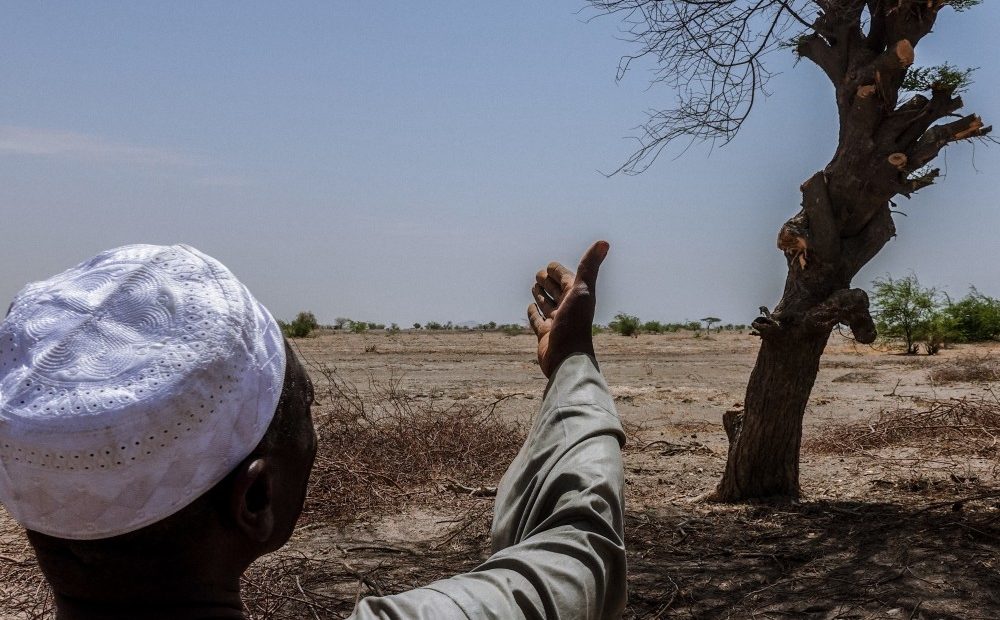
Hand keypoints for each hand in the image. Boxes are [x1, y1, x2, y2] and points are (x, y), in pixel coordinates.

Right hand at [527, 241, 608, 377]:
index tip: (549, 266)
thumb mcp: (582, 291)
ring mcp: (556, 322)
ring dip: (541, 295)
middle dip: (548, 282)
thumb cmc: (575, 324)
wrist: (567, 357)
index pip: (566, 278)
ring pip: (547, 304)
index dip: (558, 271)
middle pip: (556, 291)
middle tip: (539, 274)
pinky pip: (537, 321)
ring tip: (534, 287)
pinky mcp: (545, 335)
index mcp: (577, 297)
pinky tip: (530, 308)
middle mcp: (568, 308)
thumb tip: (604, 241)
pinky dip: (533, 313)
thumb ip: (589, 266)